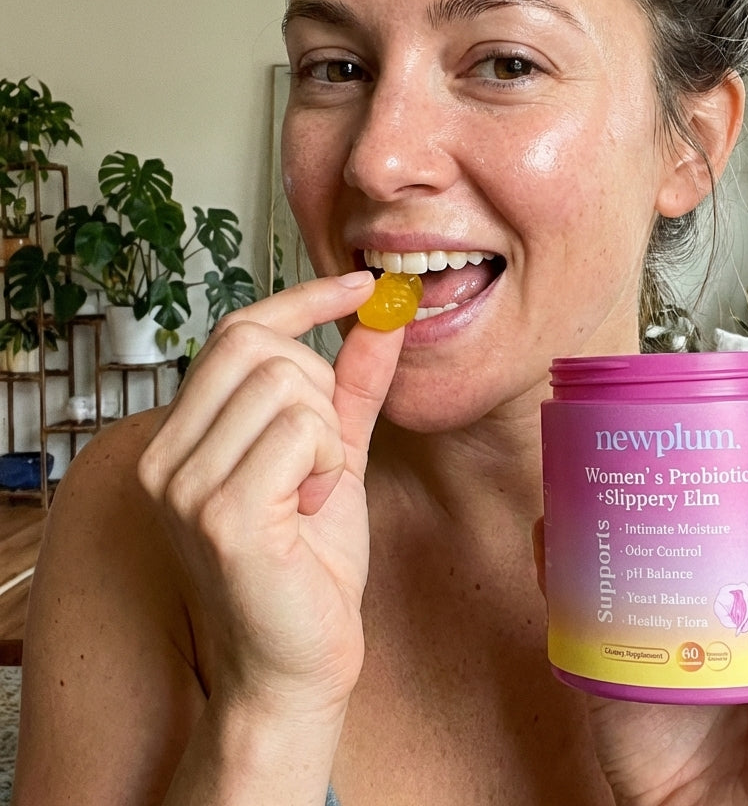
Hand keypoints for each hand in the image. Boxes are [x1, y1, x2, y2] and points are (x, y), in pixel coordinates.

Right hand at [137, 273, 402, 729]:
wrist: (299, 664)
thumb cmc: (311, 567)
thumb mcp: (335, 458)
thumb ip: (351, 388)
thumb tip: (380, 318)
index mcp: (182, 436)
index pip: (236, 330)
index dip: (303, 297)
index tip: (361, 285)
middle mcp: (164, 455)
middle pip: (260, 346)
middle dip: (319, 386)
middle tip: (326, 452)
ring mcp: (185, 485)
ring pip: (285, 384)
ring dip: (328, 434)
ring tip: (315, 489)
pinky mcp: (222, 514)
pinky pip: (302, 430)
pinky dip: (330, 460)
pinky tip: (315, 506)